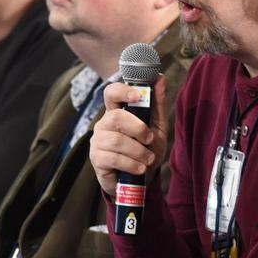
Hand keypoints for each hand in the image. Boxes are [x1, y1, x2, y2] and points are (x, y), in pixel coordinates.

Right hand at [88, 75, 167, 197]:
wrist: (139, 180)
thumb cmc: (146, 150)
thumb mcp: (156, 127)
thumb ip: (157, 104)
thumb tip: (160, 77)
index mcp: (117, 112)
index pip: (111, 93)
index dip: (122, 91)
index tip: (137, 96)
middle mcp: (104, 124)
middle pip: (116, 117)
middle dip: (138, 128)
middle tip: (150, 140)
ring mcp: (98, 141)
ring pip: (117, 140)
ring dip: (139, 151)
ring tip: (148, 159)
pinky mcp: (97, 159)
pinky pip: (114, 158)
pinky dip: (132, 164)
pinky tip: (139, 169)